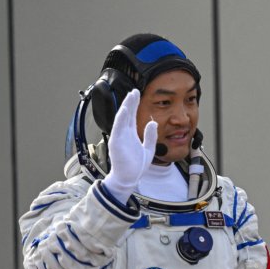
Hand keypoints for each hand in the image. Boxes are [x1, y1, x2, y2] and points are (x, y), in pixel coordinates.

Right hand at [100, 89, 156, 203]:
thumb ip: (150, 135)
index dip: (134, 105)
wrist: (129, 178)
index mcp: (130, 134)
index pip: (132, 116)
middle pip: (127, 114)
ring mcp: (119, 137)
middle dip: (130, 102)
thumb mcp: (148, 148)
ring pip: (122, 119)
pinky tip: (124, 110)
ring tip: (130, 96)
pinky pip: (118, 129)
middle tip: (134, 90)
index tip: (137, 94)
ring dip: (126, 107)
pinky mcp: (116, 143)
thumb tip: (153, 122)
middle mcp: (124, 133)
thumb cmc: (136, 165)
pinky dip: (121, 119)